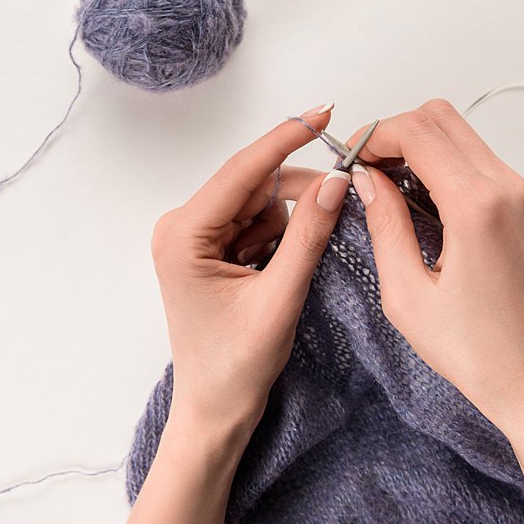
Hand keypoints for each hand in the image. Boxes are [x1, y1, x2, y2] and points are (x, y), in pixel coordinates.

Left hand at [150, 103, 350, 440]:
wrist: (215, 411)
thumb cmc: (235, 366)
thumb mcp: (280, 297)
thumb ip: (309, 235)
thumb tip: (337, 181)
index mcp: (183, 235)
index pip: (244, 170)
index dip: (287, 138)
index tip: (325, 113)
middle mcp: (181, 227)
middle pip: (255, 183)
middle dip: (298, 196)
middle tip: (341, 209)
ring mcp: (194, 237)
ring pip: (260, 202)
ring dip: (287, 225)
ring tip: (284, 275)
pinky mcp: (210, 249)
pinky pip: (256, 222)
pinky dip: (278, 238)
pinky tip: (275, 273)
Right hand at [342, 98, 523, 446]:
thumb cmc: (479, 355)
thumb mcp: (408, 296)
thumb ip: (384, 226)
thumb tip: (365, 181)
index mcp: (478, 207)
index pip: (417, 132)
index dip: (373, 135)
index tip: (348, 160)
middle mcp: (508, 189)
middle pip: (441, 118)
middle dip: (395, 133)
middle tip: (364, 172)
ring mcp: (523, 197)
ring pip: (462, 136)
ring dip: (419, 148)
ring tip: (387, 192)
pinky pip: (479, 163)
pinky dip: (444, 167)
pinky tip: (419, 206)